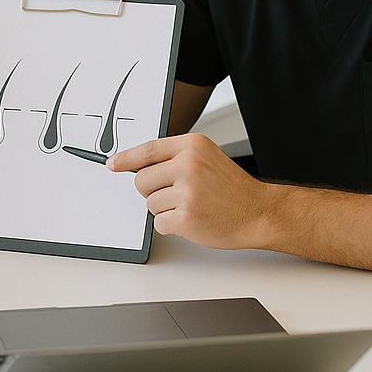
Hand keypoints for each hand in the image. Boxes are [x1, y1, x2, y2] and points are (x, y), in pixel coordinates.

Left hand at [107, 134, 267, 249]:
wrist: (259, 211)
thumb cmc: (233, 188)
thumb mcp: (206, 158)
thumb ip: (176, 158)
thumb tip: (138, 164)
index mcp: (192, 146)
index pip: (148, 150)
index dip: (126, 158)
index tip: (112, 163)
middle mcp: (189, 165)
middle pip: (141, 180)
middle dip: (153, 190)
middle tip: (176, 194)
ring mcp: (188, 192)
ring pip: (150, 203)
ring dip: (165, 209)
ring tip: (191, 206)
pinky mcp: (186, 217)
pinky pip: (159, 223)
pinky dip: (171, 225)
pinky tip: (192, 219)